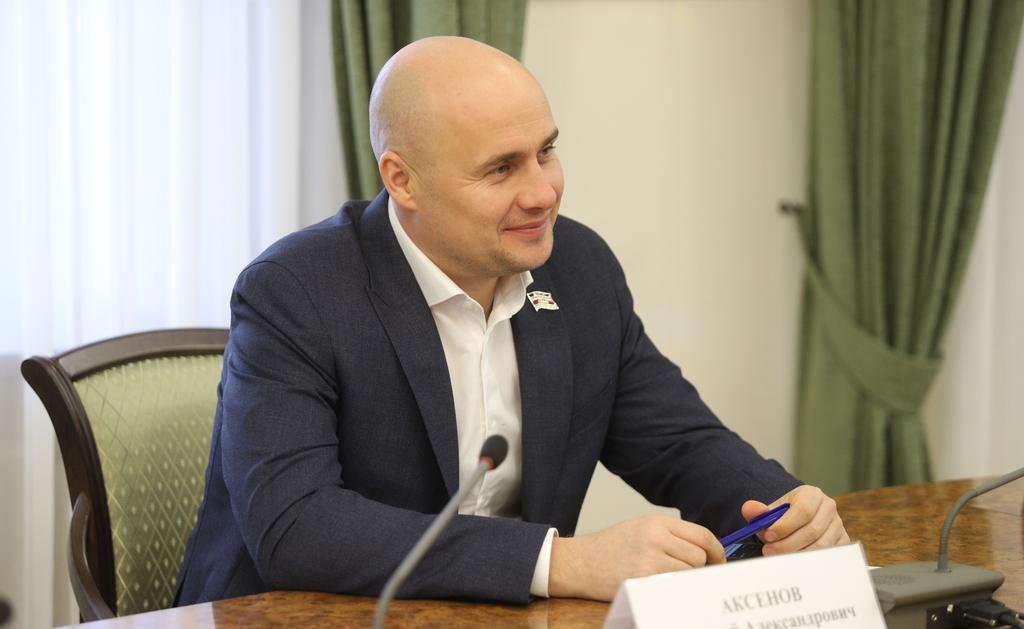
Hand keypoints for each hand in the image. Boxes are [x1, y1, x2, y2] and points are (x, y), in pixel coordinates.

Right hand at [548, 515, 724, 600]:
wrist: (580, 563)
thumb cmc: (610, 548)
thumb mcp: (640, 529)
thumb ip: (669, 536)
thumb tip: (704, 552)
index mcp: (656, 522)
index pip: (701, 534)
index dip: (716, 550)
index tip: (718, 561)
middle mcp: (655, 537)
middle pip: (698, 555)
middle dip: (699, 568)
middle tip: (689, 575)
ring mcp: (650, 558)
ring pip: (689, 572)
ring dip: (685, 578)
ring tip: (667, 578)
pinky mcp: (644, 579)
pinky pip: (674, 585)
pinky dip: (672, 588)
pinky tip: (660, 586)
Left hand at [741, 485, 848, 555]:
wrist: (800, 520)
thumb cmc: (785, 516)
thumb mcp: (771, 511)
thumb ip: (758, 511)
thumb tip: (749, 509)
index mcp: (812, 494)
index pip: (803, 511)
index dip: (785, 525)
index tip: (768, 536)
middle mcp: (829, 508)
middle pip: (812, 530)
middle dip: (787, 544)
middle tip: (768, 551)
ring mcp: (838, 525)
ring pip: (821, 545)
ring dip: (798, 554)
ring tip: (778, 558)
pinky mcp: (842, 541)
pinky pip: (829, 555)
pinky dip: (811, 561)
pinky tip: (795, 564)